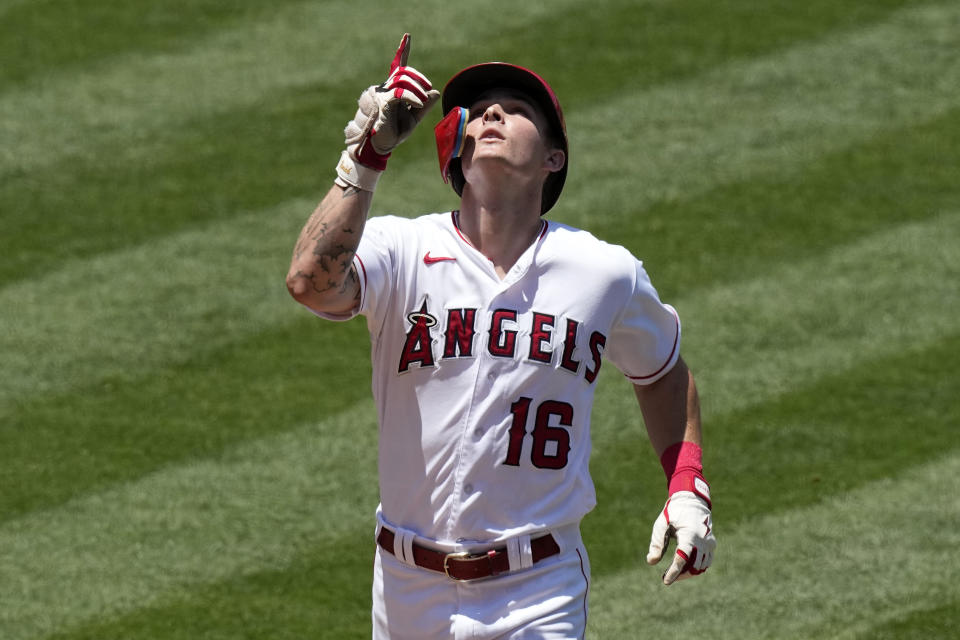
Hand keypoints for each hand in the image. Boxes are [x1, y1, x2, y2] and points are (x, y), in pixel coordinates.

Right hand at [342, 34, 439, 174]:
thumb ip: (424, 106)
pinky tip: (419, 102)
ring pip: (402, 79)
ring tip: (422, 101)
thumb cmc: (394, 132)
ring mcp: (381, 93)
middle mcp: (385, 88)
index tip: (407, 36)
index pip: (398, 67)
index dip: (403, 51)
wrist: (380, 146)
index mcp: (393, 89)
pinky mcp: (382, 102)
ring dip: (418, 89)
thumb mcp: (414, 118)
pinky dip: (413, 97)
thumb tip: (436, 92)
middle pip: (404, 72)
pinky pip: (400, 93)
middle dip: (419, 78)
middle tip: (428, 89)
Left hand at [646, 491, 715, 584]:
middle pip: (693, 566)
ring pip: (701, 567)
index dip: (674, 572)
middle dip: (680, 574)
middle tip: (666, 576)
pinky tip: (685, 567)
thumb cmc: (674, 512)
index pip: (682, 559)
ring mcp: (709, 543)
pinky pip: (707, 562)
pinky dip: (697, 567)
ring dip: (688, 572)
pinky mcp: (712, 544)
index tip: (665, 581)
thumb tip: (651, 562)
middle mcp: (702, 540)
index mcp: (689, 534)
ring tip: (674, 571)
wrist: (692, 501)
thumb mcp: (662, 524)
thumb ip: (657, 543)